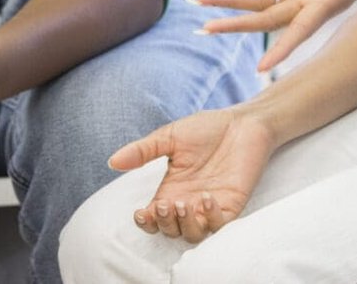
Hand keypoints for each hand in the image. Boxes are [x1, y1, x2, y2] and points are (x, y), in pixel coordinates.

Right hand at [108, 107, 277, 242]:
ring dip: (184, 224)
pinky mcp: (230, 205)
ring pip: (192, 234)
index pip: (153, 217)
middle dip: (163, 223)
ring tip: (182, 203)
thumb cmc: (208, 128)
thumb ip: (143, 151)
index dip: (145, 221)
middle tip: (165, 203)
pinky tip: (207, 197)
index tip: (140, 212)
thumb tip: (113, 161)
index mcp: (171, 189)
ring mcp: (210, 206)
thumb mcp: (170, 136)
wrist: (244, 122)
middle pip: (170, 230)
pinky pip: (219, 225)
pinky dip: (211, 217)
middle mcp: (188, 201)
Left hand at [194, 0, 356, 70]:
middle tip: (204, 29)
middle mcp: (309, 4)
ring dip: (229, 2)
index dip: (282, 48)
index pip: (302, 31)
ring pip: (258, 2)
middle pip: (266, 20)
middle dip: (235, 24)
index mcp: (329, 4)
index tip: (260, 68)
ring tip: (198, 0)